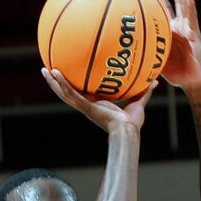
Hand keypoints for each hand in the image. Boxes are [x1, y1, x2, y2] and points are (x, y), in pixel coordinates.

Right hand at [41, 68, 155, 132]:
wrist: (128, 131)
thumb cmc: (132, 122)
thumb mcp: (139, 101)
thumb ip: (145, 91)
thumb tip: (156, 81)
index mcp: (96, 104)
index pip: (82, 93)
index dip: (75, 85)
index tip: (70, 76)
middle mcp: (87, 105)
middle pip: (68, 92)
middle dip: (58, 83)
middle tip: (49, 70)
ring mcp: (85, 106)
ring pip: (64, 93)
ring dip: (53, 82)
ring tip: (44, 69)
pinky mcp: (85, 106)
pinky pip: (71, 93)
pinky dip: (62, 84)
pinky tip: (55, 73)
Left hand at [153, 0, 200, 90]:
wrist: (193, 81)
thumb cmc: (175, 74)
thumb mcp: (155, 61)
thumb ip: (145, 53)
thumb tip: (123, 53)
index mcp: (169, 30)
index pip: (163, 8)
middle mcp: (180, 25)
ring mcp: (188, 28)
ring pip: (185, 2)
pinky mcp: (195, 34)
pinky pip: (192, 17)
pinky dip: (191, 6)